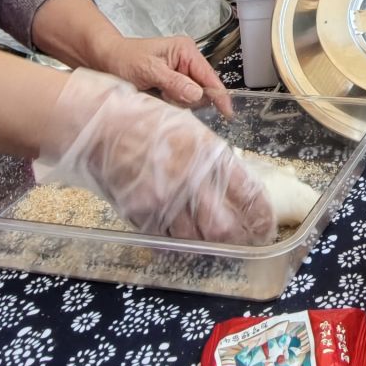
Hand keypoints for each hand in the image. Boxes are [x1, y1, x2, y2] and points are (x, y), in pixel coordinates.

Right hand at [38, 69, 272, 242]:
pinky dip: (180, 241)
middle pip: (225, 229)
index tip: (266, 226)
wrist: (99, 126)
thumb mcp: (192, 131)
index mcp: (209, 154)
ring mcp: (164, 201)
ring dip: (210, 243)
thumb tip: (234, 188)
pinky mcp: (141, 215)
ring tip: (216, 241)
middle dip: (239, 239)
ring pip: (197, 240)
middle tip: (245, 241)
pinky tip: (185, 235)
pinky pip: (168, 238)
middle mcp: (190, 180)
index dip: (262, 217)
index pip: (248, 195)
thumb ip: (214, 161)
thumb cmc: (148, 121)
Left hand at [101, 35, 234, 116]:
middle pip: (202, 88)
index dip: (219, 94)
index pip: (209, 75)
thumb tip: (197, 95)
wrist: (104, 59)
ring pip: (191, 96)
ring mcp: (179, 72)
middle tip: (165, 96)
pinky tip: (159, 98)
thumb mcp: (149, 70)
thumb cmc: (124, 59)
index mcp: (186, 50)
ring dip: (178, 101)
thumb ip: (174, 82)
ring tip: (157, 94)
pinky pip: (180, 98)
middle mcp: (186, 60)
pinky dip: (172, 103)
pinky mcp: (172, 82)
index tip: (227, 113)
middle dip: (189, 99)